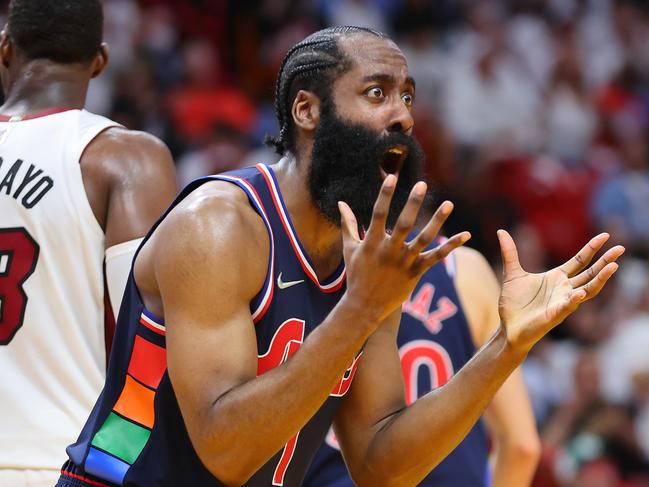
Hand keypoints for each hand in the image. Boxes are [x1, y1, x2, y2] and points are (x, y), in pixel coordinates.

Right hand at [339, 175, 470, 326]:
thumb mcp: (350, 249)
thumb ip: (348, 224)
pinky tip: (466, 235)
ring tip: (448, 204)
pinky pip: (436, 257)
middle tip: (421, 185)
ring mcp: (404, 262)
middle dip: (412, 203)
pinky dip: (451, 247)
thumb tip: (341, 203)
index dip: (385, 195)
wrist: (364, 306)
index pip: (378, 214)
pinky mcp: (415, 273)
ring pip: (424, 239)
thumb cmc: (356, 275)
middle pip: (404, 224)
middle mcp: (389, 251)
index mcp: (372, 243)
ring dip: (437, 221)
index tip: (392, 177)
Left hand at [497, 230, 623, 354]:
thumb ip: (510, 253)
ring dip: (600, 279)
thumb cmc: (514, 303)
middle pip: (590, 273)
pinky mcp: (555, 315)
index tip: (605, 236)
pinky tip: (580, 293)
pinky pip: (568, 307)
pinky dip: (574, 300)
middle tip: (621, 248)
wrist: (507, 327)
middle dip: (605, 261)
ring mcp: (562, 303)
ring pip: (587, 290)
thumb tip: (501, 231)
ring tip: (613, 266)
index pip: (579, 261)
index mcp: (557, 278)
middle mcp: (564, 289)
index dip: (592, 248)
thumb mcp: (512, 273)